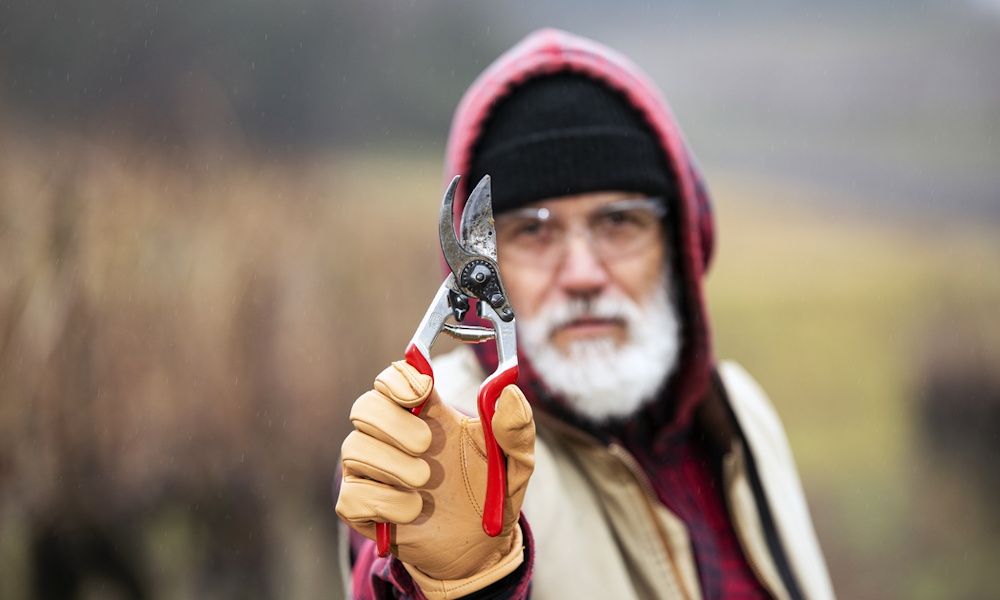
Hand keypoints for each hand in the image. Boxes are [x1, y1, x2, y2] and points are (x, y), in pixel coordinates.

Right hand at [336, 360, 534, 588]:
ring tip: (424, 482)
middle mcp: (394, 437)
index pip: (395, 377)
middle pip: (365, 406)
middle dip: (392, 422)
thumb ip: (516, 429)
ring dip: (391, 465)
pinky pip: (351, 495)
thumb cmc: (493, 495)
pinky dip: (383, 501)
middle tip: (425, 444)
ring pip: (354, 449)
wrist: (481, 549)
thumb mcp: (516, 463)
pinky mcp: (363, 507)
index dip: (399, 378)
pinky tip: (411, 510)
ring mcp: (375, 472)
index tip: (422, 391)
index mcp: (428, 415)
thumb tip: (509, 391)